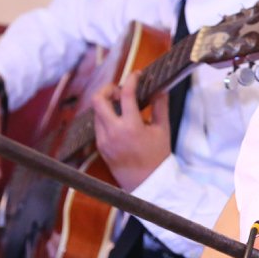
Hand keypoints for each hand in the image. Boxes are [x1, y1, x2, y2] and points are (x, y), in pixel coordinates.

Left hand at [91, 71, 171, 190]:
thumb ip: (160, 107)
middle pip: (97, 99)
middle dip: (107, 89)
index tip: (136, 75)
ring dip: (106, 104)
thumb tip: (159, 89)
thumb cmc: (157, 157)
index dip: (131, 80)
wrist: (146, 182)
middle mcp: (113, 132)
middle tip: (119, 90)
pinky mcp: (100, 146)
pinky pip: (98, 125)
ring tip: (121, 106)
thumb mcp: (163, 130)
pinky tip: (119, 121)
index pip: (126, 94)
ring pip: (96, 112)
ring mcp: (103, 140)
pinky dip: (106, 117)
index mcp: (131, 127)